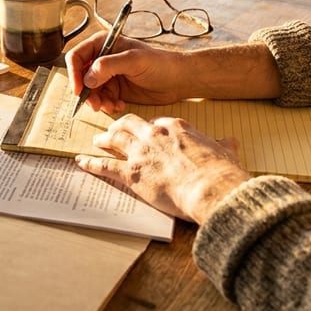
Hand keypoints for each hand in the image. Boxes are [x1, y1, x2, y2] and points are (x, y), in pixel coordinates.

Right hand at [65, 32, 190, 112]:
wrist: (178, 79)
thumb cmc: (160, 63)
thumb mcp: (134, 60)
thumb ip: (109, 65)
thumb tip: (87, 78)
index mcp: (104, 44)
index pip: (77, 56)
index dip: (74, 73)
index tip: (79, 90)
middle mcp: (103, 59)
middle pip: (81, 77)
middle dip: (87, 92)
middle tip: (97, 104)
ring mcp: (108, 75)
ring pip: (90, 91)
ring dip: (98, 101)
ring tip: (112, 106)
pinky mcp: (115, 89)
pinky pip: (102, 99)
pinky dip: (107, 105)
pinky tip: (120, 105)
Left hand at [74, 114, 250, 223]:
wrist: (210, 188)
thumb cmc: (220, 173)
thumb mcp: (226, 152)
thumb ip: (223, 145)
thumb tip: (229, 142)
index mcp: (176, 127)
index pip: (156, 122)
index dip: (148, 127)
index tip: (145, 131)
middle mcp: (154, 134)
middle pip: (130, 124)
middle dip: (120, 126)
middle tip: (113, 130)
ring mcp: (140, 152)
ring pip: (115, 139)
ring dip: (104, 139)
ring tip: (96, 141)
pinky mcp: (130, 173)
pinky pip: (104, 165)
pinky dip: (91, 163)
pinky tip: (81, 162)